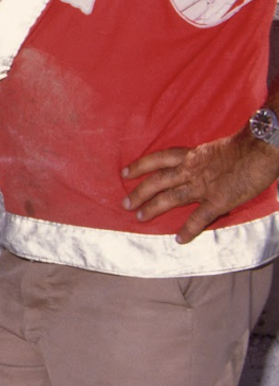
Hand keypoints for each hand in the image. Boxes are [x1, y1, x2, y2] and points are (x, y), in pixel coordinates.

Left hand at [123, 133, 278, 242]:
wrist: (260, 148)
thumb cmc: (245, 145)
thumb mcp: (216, 148)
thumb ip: (205, 159)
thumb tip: (204, 165)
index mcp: (192, 155)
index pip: (158, 159)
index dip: (140, 166)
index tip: (125, 173)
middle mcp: (191, 170)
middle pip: (157, 181)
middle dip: (139, 192)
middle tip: (124, 204)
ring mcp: (203, 186)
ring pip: (170, 198)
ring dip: (152, 209)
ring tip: (139, 218)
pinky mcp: (217, 200)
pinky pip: (198, 218)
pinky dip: (188, 230)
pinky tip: (179, 240)